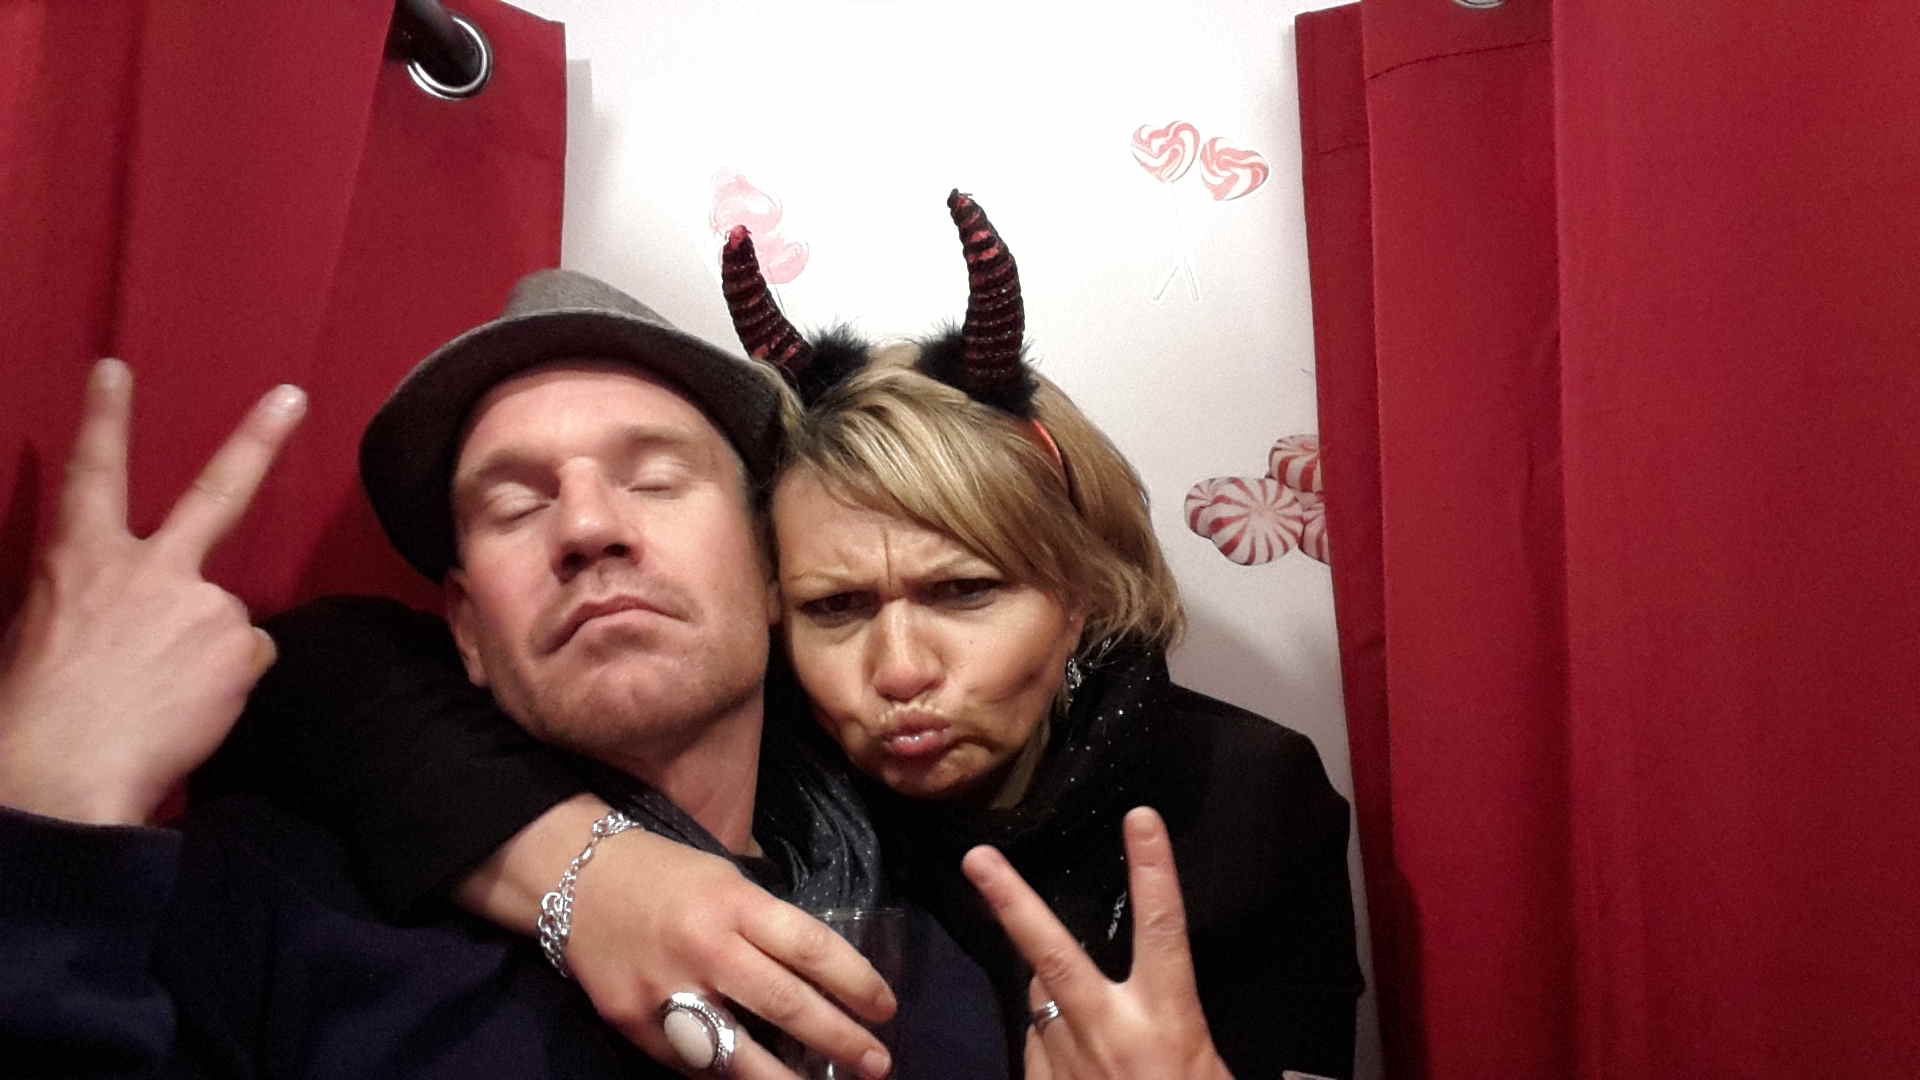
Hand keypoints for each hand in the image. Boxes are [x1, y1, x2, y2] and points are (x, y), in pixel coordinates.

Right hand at [0, 360, 305, 824]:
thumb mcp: (43, 634)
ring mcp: (201, 600)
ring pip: (224, 621)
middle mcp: (147, 566)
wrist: (64, 771)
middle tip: (293, 396)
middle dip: (257, 439)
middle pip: (216, 492)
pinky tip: (188, 712)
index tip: (116, 368)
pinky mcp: (239, 642)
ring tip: (159, 698)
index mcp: (78, 559)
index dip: (104, 417)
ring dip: (206, 657)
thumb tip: (132, 620)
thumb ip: (97, 605)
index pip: (90, 473)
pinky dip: (226, 687)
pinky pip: (244, 662)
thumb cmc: (39, 714)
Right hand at [457, 796, 896, 1078]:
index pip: (809, 948)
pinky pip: (692, 1062)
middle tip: (877, 1063)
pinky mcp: (635, 1023)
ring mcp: (666, 991)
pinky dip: (725, 1073)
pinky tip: (753, 1079)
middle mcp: (705, 948)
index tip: (886, 1008)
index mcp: (734, 904)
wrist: (574, 879)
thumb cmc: (666, 875)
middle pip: (785, 1005)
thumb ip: (766, 926)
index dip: (855, 982)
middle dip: (839, 1039)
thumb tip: (818, 976)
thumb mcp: (725, 879)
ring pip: (737, 1052)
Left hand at [962, 807, 1232, 1079]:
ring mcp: (1066, 1060)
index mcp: (1166, 1020)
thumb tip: (1173, 1007)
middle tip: (976, 858)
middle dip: (1012, 902)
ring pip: (1040, 998)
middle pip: (1053, 954)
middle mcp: (1108, 1031)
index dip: (1153, 871)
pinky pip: (1037, 1045)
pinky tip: (1076, 1060)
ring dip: (1053, 991)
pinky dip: (1052, 1039)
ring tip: (1085, 1017)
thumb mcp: (1209, 1068)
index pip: (1162, 931)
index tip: (1140, 817)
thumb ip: (1183, 1027)